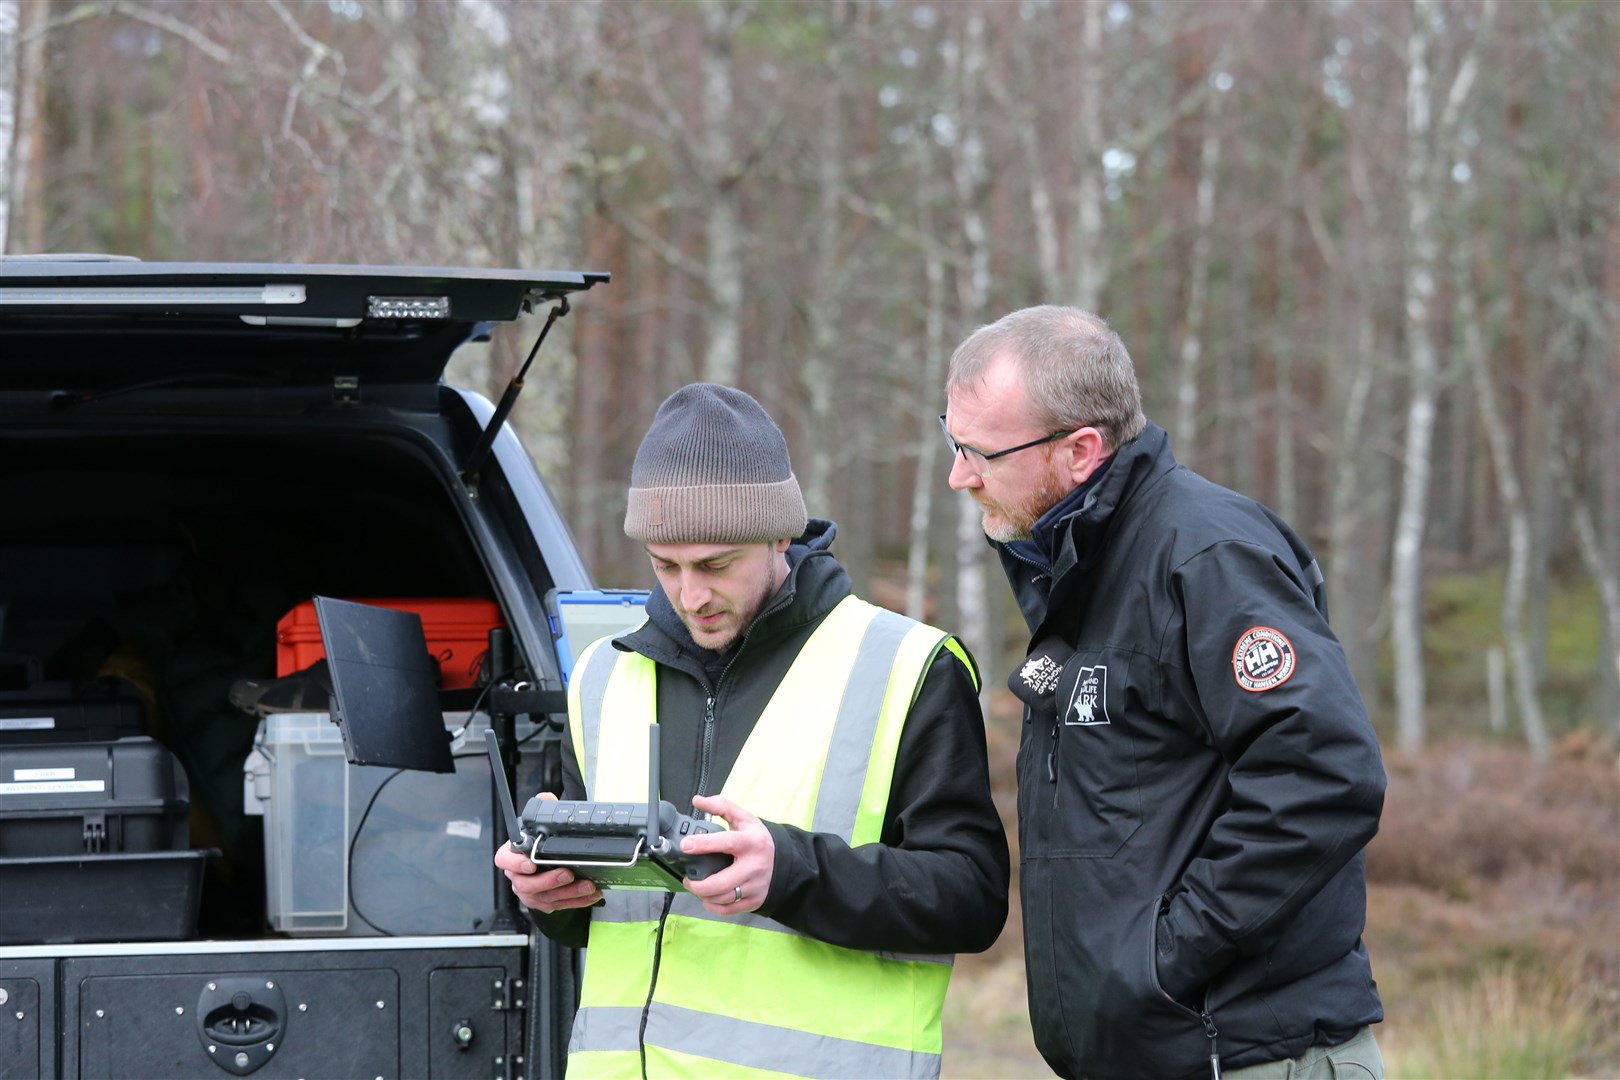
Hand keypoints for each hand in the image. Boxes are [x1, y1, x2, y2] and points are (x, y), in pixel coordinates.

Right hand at [492, 792, 602, 911]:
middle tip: (568, 873)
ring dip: (568, 893)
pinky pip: (558, 905)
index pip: (504, 860)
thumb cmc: (539, 843)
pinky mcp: (543, 903)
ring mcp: (529, 892)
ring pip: (545, 898)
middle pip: (525, 884)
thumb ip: (543, 808)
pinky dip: (576, 901)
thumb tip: (546, 797)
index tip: (530, 864)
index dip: (515, 864)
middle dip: (549, 881)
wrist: (545, 860)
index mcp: (512, 855)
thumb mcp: (540, 824)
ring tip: (587, 885)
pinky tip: (591, 895)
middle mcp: (517, 876)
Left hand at [686, 793, 774, 915]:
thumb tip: (698, 800)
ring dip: (703, 895)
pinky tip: (707, 897)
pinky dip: (713, 906)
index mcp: (751, 842)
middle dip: (698, 885)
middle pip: (721, 883)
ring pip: (722, 898)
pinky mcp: (754, 901)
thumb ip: (721, 807)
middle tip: (687, 878)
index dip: (703, 844)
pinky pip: (728, 910)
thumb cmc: (758, 839)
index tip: (685, 845)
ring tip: (696, 886)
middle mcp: (754, 866)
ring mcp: (755, 886)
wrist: (784, 860)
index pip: (726, 843)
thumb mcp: (744, 818)